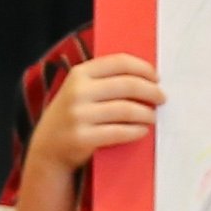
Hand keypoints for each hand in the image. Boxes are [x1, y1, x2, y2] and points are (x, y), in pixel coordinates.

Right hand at [27, 53, 163, 174]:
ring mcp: (78, 115)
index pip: (119, 62)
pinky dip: (136, 130)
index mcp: (79, 74)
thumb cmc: (72, 116)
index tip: (156, 77)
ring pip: (126, 109)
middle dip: (151, 91)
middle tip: (162, 98)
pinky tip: (142, 130)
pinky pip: (119, 132)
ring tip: (153, 116)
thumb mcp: (79, 90)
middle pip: (127, 85)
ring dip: (146, 113)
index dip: (143, 68)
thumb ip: (104, 80)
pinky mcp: (82, 138)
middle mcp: (78, 92)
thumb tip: (146, 78)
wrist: (48, 148)